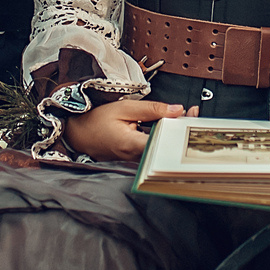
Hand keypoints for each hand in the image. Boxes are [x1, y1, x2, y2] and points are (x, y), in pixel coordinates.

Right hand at [67, 97, 183, 162]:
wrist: (77, 133)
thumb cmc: (96, 120)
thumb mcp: (124, 107)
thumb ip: (152, 109)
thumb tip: (177, 110)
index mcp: (131, 144)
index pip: (164, 141)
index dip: (179, 130)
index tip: (191, 116)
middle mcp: (134, 158)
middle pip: (166, 146)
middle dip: (180, 130)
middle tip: (192, 114)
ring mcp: (134, 161)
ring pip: (161, 149)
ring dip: (172, 134)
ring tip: (184, 118)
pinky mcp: (134, 160)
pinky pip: (153, 150)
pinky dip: (162, 138)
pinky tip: (168, 126)